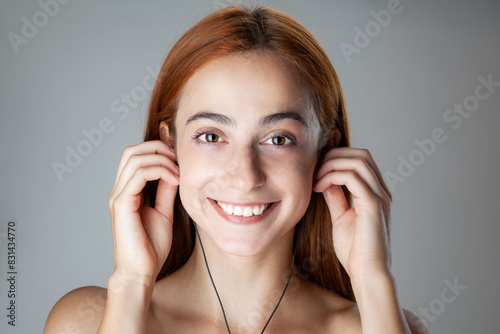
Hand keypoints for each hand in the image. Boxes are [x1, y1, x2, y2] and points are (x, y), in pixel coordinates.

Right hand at [108, 140, 179, 284]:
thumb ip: (166, 191)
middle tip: (178, 158)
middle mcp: (119, 190)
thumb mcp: (164, 212)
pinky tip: (174, 179)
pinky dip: (158, 171)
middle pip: (131, 151)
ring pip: (134, 158)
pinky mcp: (122, 204)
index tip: (178, 156)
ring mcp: (118, 196)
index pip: (135, 156)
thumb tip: (174, 171)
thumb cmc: (150, 247)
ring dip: (160, 158)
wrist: (142, 271)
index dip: (156, 149)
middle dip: (157, 147)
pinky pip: (138, 175)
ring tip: (178, 170)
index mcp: (127, 191)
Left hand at [312, 148, 392, 282]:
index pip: (360, 160)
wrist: (366, 274)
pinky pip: (353, 177)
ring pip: (358, 161)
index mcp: (376, 194)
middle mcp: (382, 192)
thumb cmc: (355, 252)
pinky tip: (319, 187)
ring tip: (314, 179)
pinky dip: (332, 176)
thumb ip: (336, 198)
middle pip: (361, 155)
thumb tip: (326, 181)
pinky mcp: (374, 204)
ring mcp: (380, 197)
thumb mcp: (341, 218)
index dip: (336, 158)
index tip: (315, 171)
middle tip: (313, 170)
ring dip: (331, 164)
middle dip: (334, 156)